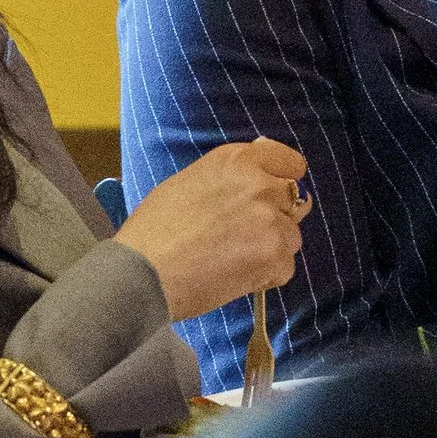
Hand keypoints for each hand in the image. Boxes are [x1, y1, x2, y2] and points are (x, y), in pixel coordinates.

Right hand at [117, 140, 309, 326]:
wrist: (142, 272)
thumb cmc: (154, 231)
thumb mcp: (189, 182)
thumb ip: (230, 174)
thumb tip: (259, 162)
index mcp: (237, 160)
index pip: (290, 162)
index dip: (283, 181)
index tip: (273, 197)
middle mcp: (259, 183)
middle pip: (294, 199)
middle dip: (276, 218)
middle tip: (244, 236)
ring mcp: (270, 219)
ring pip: (291, 236)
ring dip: (271, 249)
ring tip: (232, 260)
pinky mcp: (274, 254)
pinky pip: (285, 267)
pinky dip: (266, 276)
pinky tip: (234, 277)